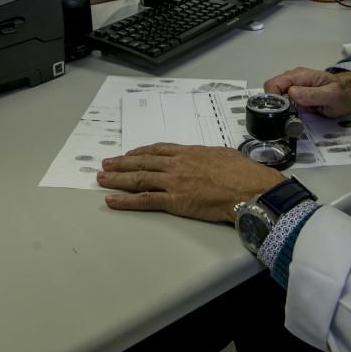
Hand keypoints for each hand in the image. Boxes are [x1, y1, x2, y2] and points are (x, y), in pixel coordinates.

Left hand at [97, 143, 284, 222]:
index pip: (158, 150)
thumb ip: (210, 157)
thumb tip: (210, 159)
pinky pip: (144, 200)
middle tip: (106, 164)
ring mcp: (173, 182)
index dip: (141, 152)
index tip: (129, 154)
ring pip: (138, 179)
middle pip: (142, 162)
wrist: (249, 188)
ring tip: (101, 179)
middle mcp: (176, 164)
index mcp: (189, 152)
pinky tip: (112, 201)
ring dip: (117, 179)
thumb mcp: (224, 154)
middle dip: (121, 164)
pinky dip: (125, 201)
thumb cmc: (243, 172)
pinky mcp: (174, 200)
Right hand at [264, 67, 350, 116]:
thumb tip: (291, 93)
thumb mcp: (331, 95)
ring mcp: (293, 87)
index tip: (280, 112)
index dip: (272, 99)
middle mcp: (293, 79)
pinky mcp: (295, 96)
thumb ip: (312, 94)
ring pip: (276, 98)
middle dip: (275, 106)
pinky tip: (294, 117)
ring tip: (292, 119)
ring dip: (280, 110)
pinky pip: (283, 103)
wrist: (349, 93)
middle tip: (286, 118)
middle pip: (271, 91)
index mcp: (299, 75)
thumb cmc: (342, 93)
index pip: (274, 84)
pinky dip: (285, 111)